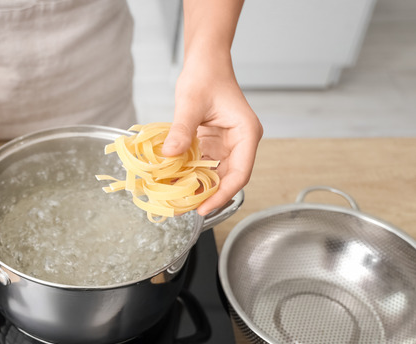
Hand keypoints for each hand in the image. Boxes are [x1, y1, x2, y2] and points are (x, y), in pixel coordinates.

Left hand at [162, 58, 261, 215]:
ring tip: (176, 199)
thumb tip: (169, 155)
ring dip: (196, 187)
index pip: (240, 174)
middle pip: (227, 179)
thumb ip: (181, 130)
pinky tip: (172, 182)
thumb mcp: (190, 103)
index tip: (204, 208)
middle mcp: (240, 143)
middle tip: (183, 208)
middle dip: (207, 195)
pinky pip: (202, 165)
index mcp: (246, 134)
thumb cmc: (205, 76)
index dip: (222, 194)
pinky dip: (189, 174)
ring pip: (214, 175)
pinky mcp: (212, 144)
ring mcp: (226, 145)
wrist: (204, 62)